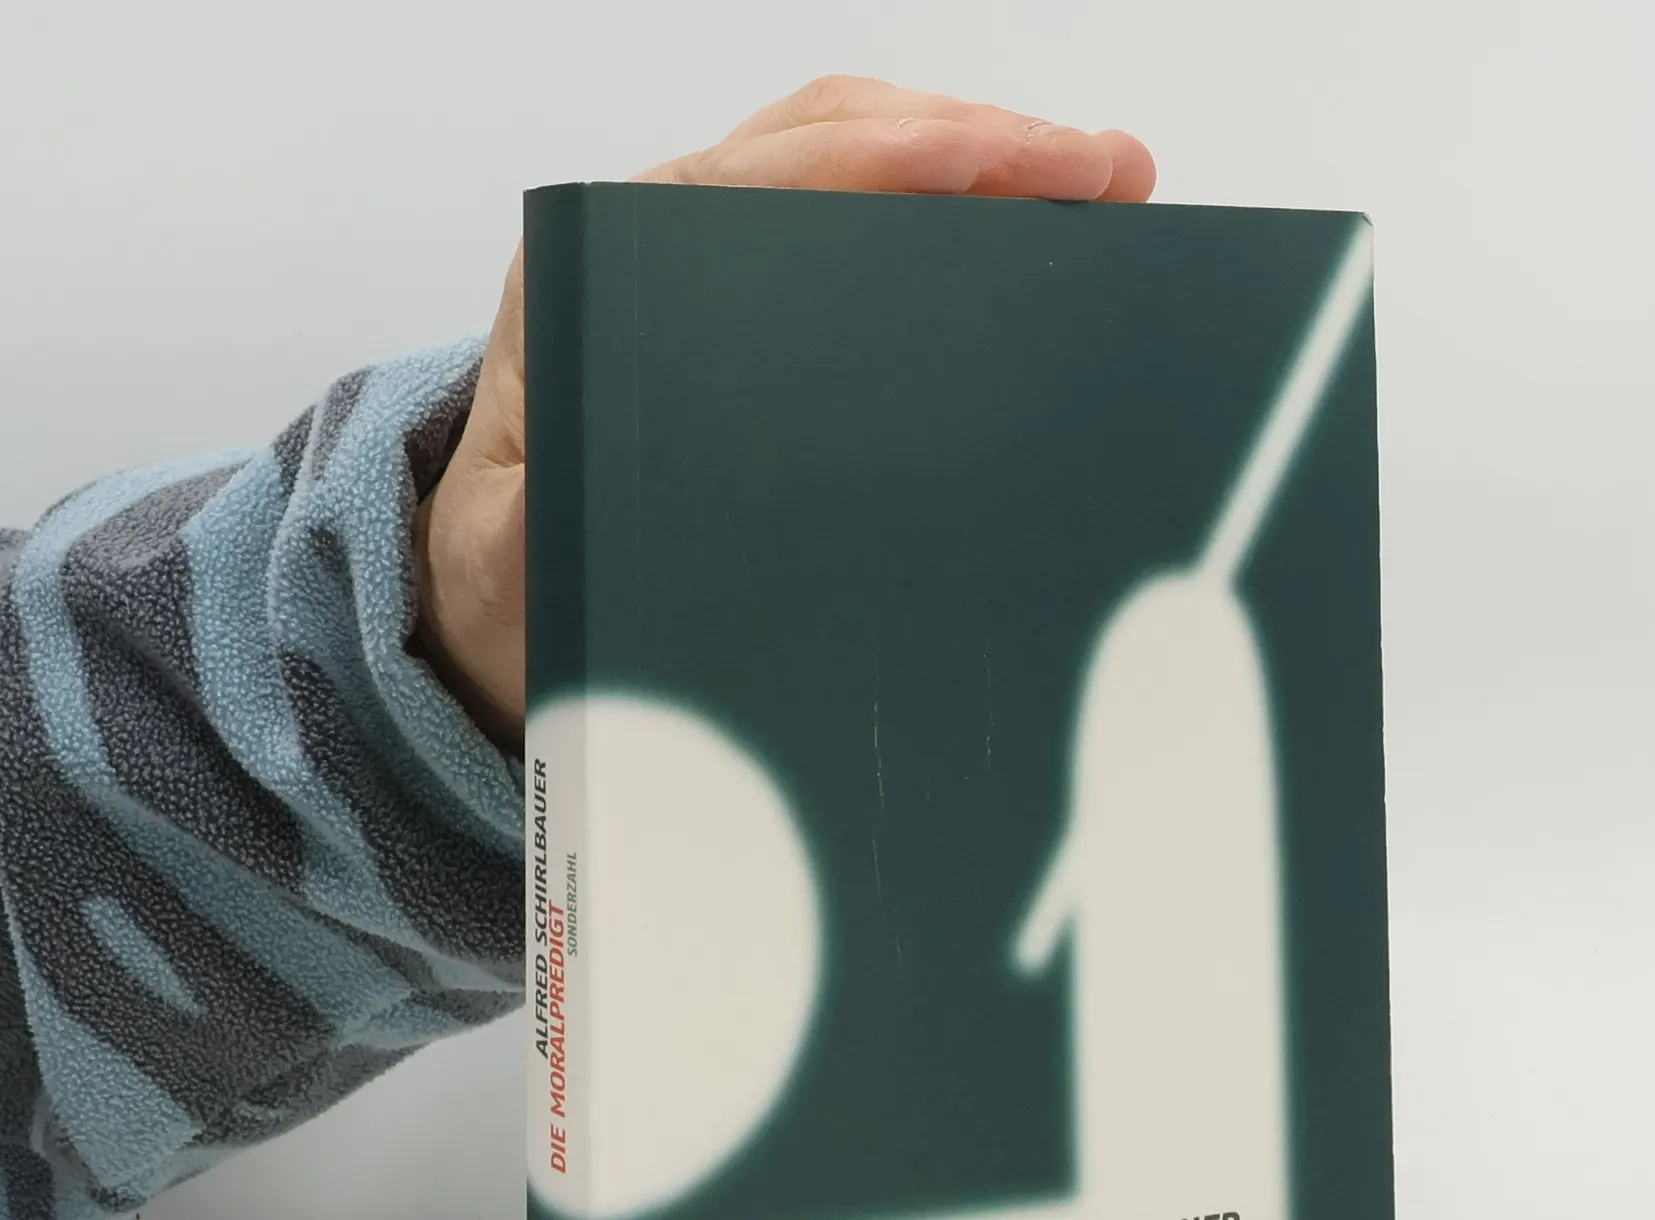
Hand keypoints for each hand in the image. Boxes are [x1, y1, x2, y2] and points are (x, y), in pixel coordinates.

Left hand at [412, 76, 1156, 744]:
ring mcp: (703, 263)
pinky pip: (853, 213)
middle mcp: (651, 246)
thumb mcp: (511, 568)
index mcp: (598, 282)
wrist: (492, 588)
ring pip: (850, 157)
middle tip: (1106, 174)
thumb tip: (585, 494)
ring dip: (976, 155)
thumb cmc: (508, 572)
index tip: (1016, 169)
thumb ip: (536, 530)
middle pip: (829, 140)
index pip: (769, 177)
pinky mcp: (745, 298)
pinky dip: (947, 201)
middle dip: (978, 141)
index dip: (904, 158)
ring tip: (1097, 183)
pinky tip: (1025, 226)